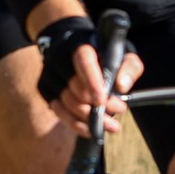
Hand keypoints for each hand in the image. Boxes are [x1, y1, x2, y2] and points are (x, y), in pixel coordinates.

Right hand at [34, 18, 142, 135]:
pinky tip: (91, 130)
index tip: (102, 101)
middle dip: (96, 106)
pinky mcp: (44, 88)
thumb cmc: (106, 55)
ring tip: (112, 125)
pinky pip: (59, 112)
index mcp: (80, 44)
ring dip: (88, 118)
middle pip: (74, 87)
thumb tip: (122, 86)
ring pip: (66, 103)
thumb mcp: (125, 55)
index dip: (91, 82)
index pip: (83, 61)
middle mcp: (59, 57)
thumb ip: (130, 67)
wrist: (79, 51)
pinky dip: (76, 124)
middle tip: (120, 111)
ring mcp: (49, 73)